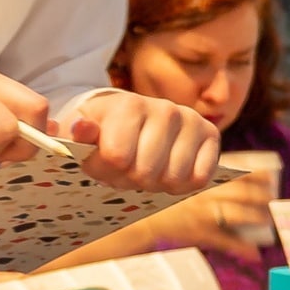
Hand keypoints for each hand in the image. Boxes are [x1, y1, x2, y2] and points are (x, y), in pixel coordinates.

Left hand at [65, 89, 221, 193]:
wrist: (136, 118)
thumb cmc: (107, 129)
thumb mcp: (83, 129)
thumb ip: (78, 134)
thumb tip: (82, 128)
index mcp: (130, 105)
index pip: (116, 158)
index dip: (103, 171)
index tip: (100, 164)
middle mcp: (164, 108)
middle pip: (146, 173)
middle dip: (130, 180)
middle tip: (125, 170)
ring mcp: (191, 120)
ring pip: (173, 178)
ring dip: (156, 184)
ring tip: (146, 168)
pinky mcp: (211, 135)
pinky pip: (199, 177)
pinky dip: (183, 184)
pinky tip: (169, 170)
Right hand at [136, 171, 276, 262]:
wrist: (145, 215)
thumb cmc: (170, 195)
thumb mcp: (189, 178)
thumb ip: (212, 176)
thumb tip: (242, 174)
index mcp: (203, 177)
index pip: (236, 171)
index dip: (257, 173)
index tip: (270, 175)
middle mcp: (205, 193)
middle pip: (241, 193)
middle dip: (262, 196)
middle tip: (272, 199)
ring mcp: (203, 213)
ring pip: (237, 215)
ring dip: (256, 217)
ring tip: (267, 219)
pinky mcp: (200, 233)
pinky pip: (225, 241)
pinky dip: (242, 248)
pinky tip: (254, 253)